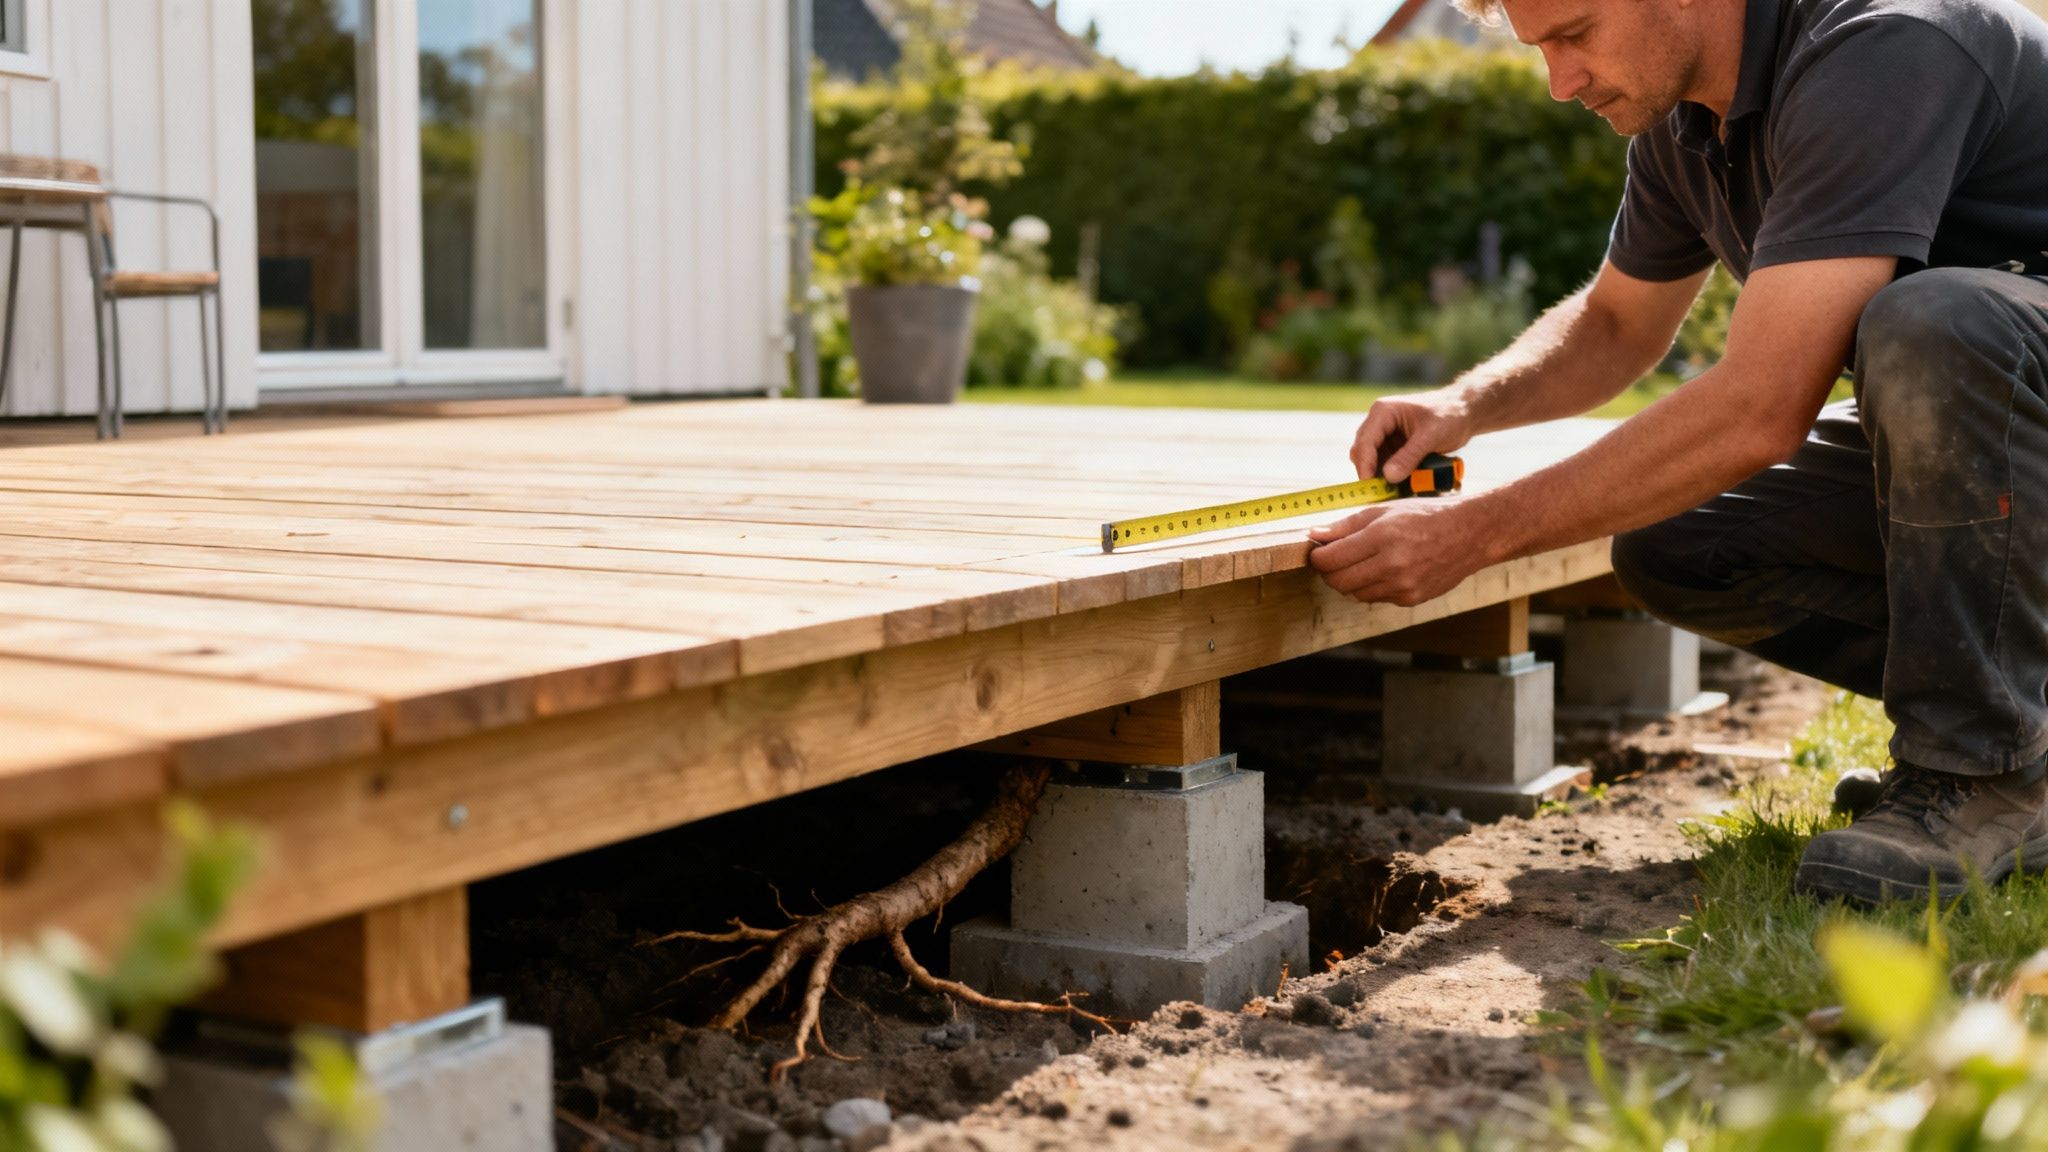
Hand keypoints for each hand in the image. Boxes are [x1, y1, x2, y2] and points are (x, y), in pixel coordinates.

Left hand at [1306, 498, 1487, 606]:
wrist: (1469, 534)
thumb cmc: (1426, 516)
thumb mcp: (1385, 510)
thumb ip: (1346, 525)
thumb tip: (1315, 535)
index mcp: (1382, 537)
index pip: (1330, 559)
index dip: (1317, 557)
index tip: (1318, 552)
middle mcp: (1391, 564)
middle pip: (1338, 582)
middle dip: (1328, 572)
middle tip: (1333, 560)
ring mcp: (1402, 585)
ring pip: (1355, 593)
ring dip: (1350, 580)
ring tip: (1362, 562)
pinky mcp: (1411, 598)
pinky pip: (1376, 598)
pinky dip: (1372, 586)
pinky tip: (1384, 570)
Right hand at [1350, 389, 1473, 482]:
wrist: (1465, 412)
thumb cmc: (1450, 415)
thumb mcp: (1430, 436)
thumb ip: (1409, 456)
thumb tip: (1389, 477)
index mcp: (1383, 412)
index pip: (1365, 441)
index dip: (1365, 465)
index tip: (1370, 486)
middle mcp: (1379, 422)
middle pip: (1363, 452)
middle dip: (1370, 472)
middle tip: (1382, 494)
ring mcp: (1385, 435)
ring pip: (1372, 461)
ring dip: (1381, 477)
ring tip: (1395, 492)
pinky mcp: (1393, 446)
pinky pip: (1385, 465)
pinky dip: (1391, 476)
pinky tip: (1402, 486)